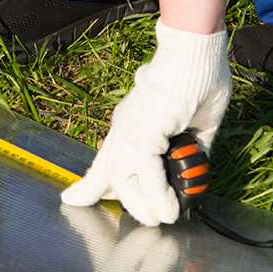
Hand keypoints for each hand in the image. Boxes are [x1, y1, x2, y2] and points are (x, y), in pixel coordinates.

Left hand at [61, 19, 230, 225]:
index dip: (92, 183)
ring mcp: (131, 130)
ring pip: (125, 178)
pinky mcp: (144, 132)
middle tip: (143, 219)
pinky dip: (157, 193)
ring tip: (160, 219)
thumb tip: (193, 168)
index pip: (107, 159)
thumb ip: (189, 146)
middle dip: (113, 199)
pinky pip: (147, 171)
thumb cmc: (197, 78)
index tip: (75, 198)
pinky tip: (168, 209)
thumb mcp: (195, 123)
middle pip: (108, 172)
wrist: (194, 51)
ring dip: (142, 204)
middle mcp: (123, 128)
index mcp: (132, 122)